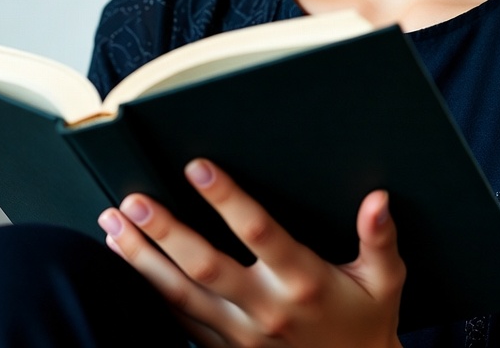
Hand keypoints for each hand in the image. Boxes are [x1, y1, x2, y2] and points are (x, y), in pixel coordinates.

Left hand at [97, 159, 405, 347]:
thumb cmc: (367, 321)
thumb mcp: (386, 281)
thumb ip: (379, 239)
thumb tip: (377, 199)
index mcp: (303, 280)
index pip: (258, 232)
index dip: (227, 199)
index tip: (199, 167)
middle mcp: (266, 307)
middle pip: (205, 266)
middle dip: (165, 232)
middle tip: (133, 201)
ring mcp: (240, 333)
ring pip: (181, 295)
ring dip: (143, 260)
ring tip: (113, 225)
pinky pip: (180, 320)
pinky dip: (150, 291)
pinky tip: (127, 264)